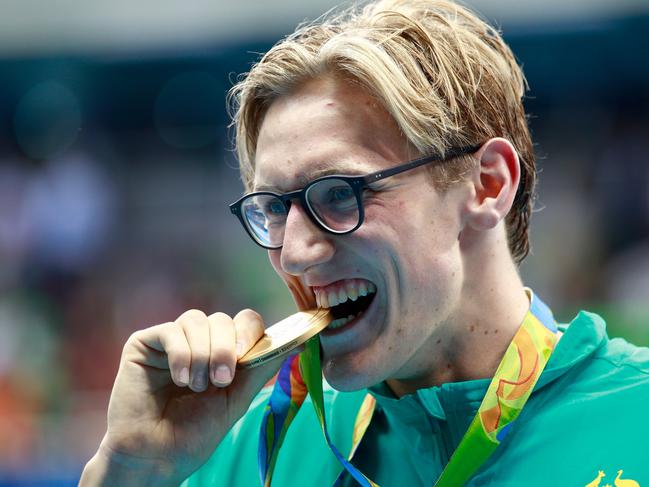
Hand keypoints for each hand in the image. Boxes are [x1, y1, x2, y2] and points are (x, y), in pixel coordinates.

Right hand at [80, 308, 282, 485]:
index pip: (244, 322)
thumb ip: (260, 368)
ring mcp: (171, 341)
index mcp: (222, 352)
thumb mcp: (236, 399)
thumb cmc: (193, 433)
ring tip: (197, 386)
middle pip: (222, 319)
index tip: (246, 357)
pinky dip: (181, 355)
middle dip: (226, 348)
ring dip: (203, 354)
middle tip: (221, 380)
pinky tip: (180, 379)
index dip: (249, 333)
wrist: (154, 457)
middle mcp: (198, 342)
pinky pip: (171, 331)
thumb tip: (296, 342)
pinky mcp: (144, 344)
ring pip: (197, 320)